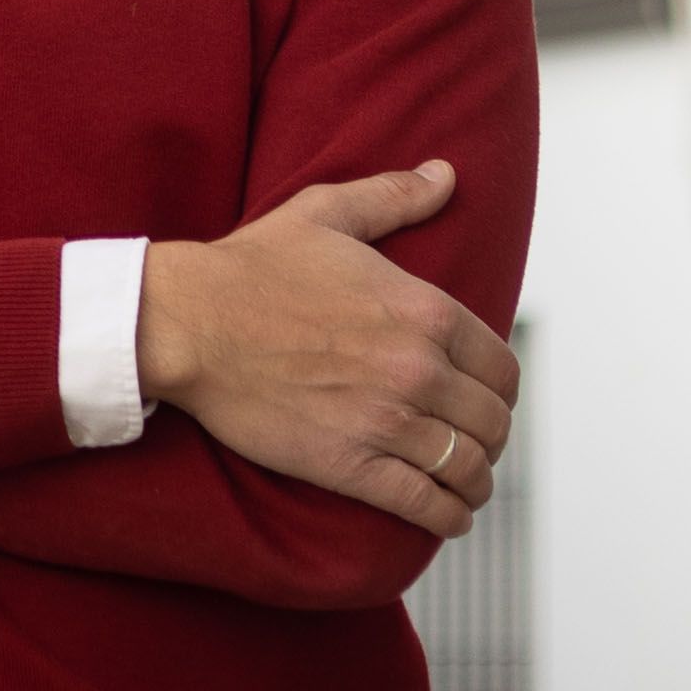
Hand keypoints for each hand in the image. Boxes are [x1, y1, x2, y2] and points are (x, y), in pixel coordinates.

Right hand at [134, 162, 518, 538]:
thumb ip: (394, 196)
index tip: (488, 397)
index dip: (502, 388)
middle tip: (475, 440)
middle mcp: (417, 369)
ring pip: (467, 467)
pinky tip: (449, 514)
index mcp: (424, 311)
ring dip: (474, 480)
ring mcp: (386, 421)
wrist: (188, 322)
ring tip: (466, 483)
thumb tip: (446, 174)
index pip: (502, 368)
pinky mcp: (350, 465)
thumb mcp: (326, 212)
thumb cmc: (252, 266)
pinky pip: (425, 505)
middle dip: (491, 435)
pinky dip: (448, 516)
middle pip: (492, 422)